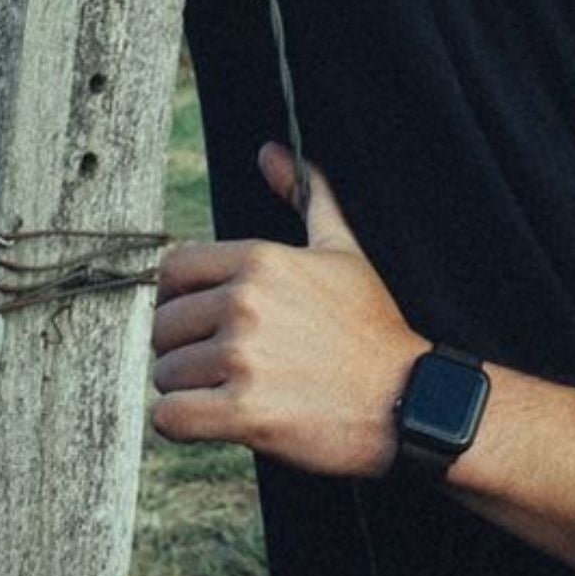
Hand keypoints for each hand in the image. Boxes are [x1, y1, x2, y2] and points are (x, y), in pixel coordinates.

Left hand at [151, 142, 420, 475]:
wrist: (410, 401)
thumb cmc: (373, 326)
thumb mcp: (343, 249)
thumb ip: (307, 195)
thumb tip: (270, 152)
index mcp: (259, 260)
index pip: (173, 271)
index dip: (181, 299)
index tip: (205, 322)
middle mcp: (245, 302)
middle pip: (163, 326)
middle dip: (182, 348)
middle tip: (217, 365)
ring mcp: (244, 357)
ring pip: (166, 374)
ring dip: (186, 390)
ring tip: (225, 393)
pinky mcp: (245, 413)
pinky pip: (171, 417)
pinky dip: (182, 423)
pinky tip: (213, 420)